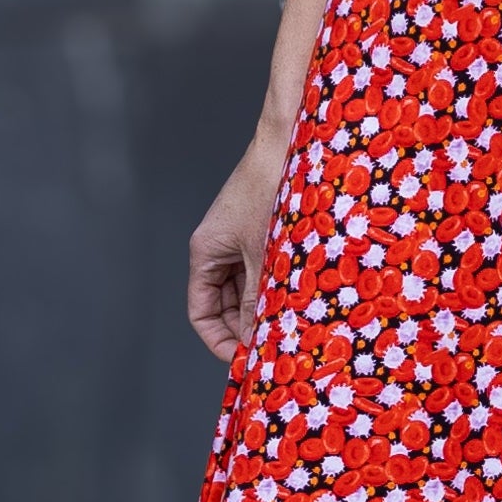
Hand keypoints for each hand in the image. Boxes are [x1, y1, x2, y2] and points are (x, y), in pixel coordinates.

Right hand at [188, 124, 289, 364]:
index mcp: (206, 252)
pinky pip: (265, 270)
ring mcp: (242, 239)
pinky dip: (278, 287)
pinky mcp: (265, 231)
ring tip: (291, 326)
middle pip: (224, 305)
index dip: (220, 342)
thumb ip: (259, 300)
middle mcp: (220, 248)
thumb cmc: (273, 188)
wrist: (295, 140)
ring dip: (265, 308)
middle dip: (246, 328)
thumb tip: (258, 340)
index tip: (245, 361)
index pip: (201, 313)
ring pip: (247, 289)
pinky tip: (300, 299)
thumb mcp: (266, 254)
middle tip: (274, 349)